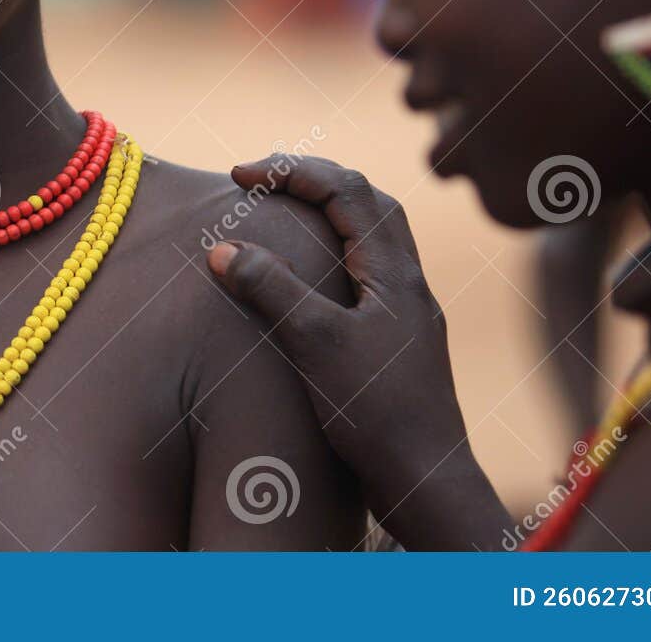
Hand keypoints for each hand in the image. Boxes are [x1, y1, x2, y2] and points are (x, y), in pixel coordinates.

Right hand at [206, 154, 510, 549]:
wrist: (427, 479)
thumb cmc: (377, 413)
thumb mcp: (315, 344)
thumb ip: (272, 289)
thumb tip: (223, 246)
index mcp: (394, 269)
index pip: (346, 188)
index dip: (291, 170)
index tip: (240, 174)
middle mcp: (408, 279)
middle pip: (366, 198)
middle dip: (313, 176)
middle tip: (261, 176)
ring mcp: (407, 307)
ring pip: (372, 231)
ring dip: (329, 208)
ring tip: (284, 207)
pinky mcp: (398, 333)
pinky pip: (369, 265)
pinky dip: (335, 246)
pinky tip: (311, 270)